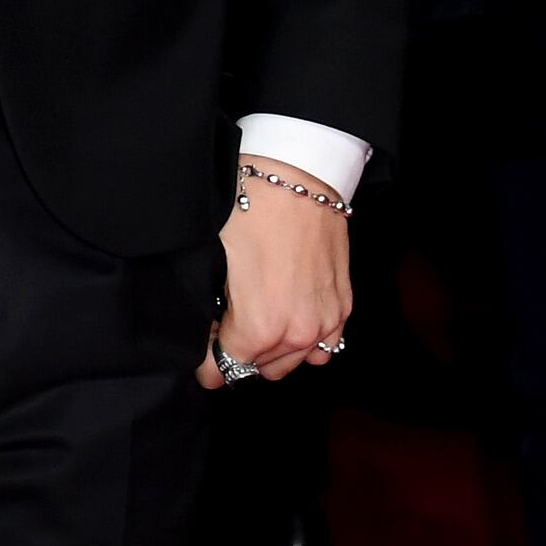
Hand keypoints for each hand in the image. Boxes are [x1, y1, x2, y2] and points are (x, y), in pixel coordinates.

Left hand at [203, 157, 350, 390]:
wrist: (298, 177)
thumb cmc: (249, 211)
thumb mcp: (213, 260)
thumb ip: (212, 310)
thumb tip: (208, 334)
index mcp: (260, 327)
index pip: (226, 367)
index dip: (207, 364)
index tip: (200, 360)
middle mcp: (299, 333)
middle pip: (262, 367)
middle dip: (239, 354)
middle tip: (223, 328)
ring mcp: (328, 321)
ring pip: (295, 361)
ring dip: (273, 351)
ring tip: (254, 322)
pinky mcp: (344, 305)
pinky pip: (326, 345)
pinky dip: (307, 342)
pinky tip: (288, 321)